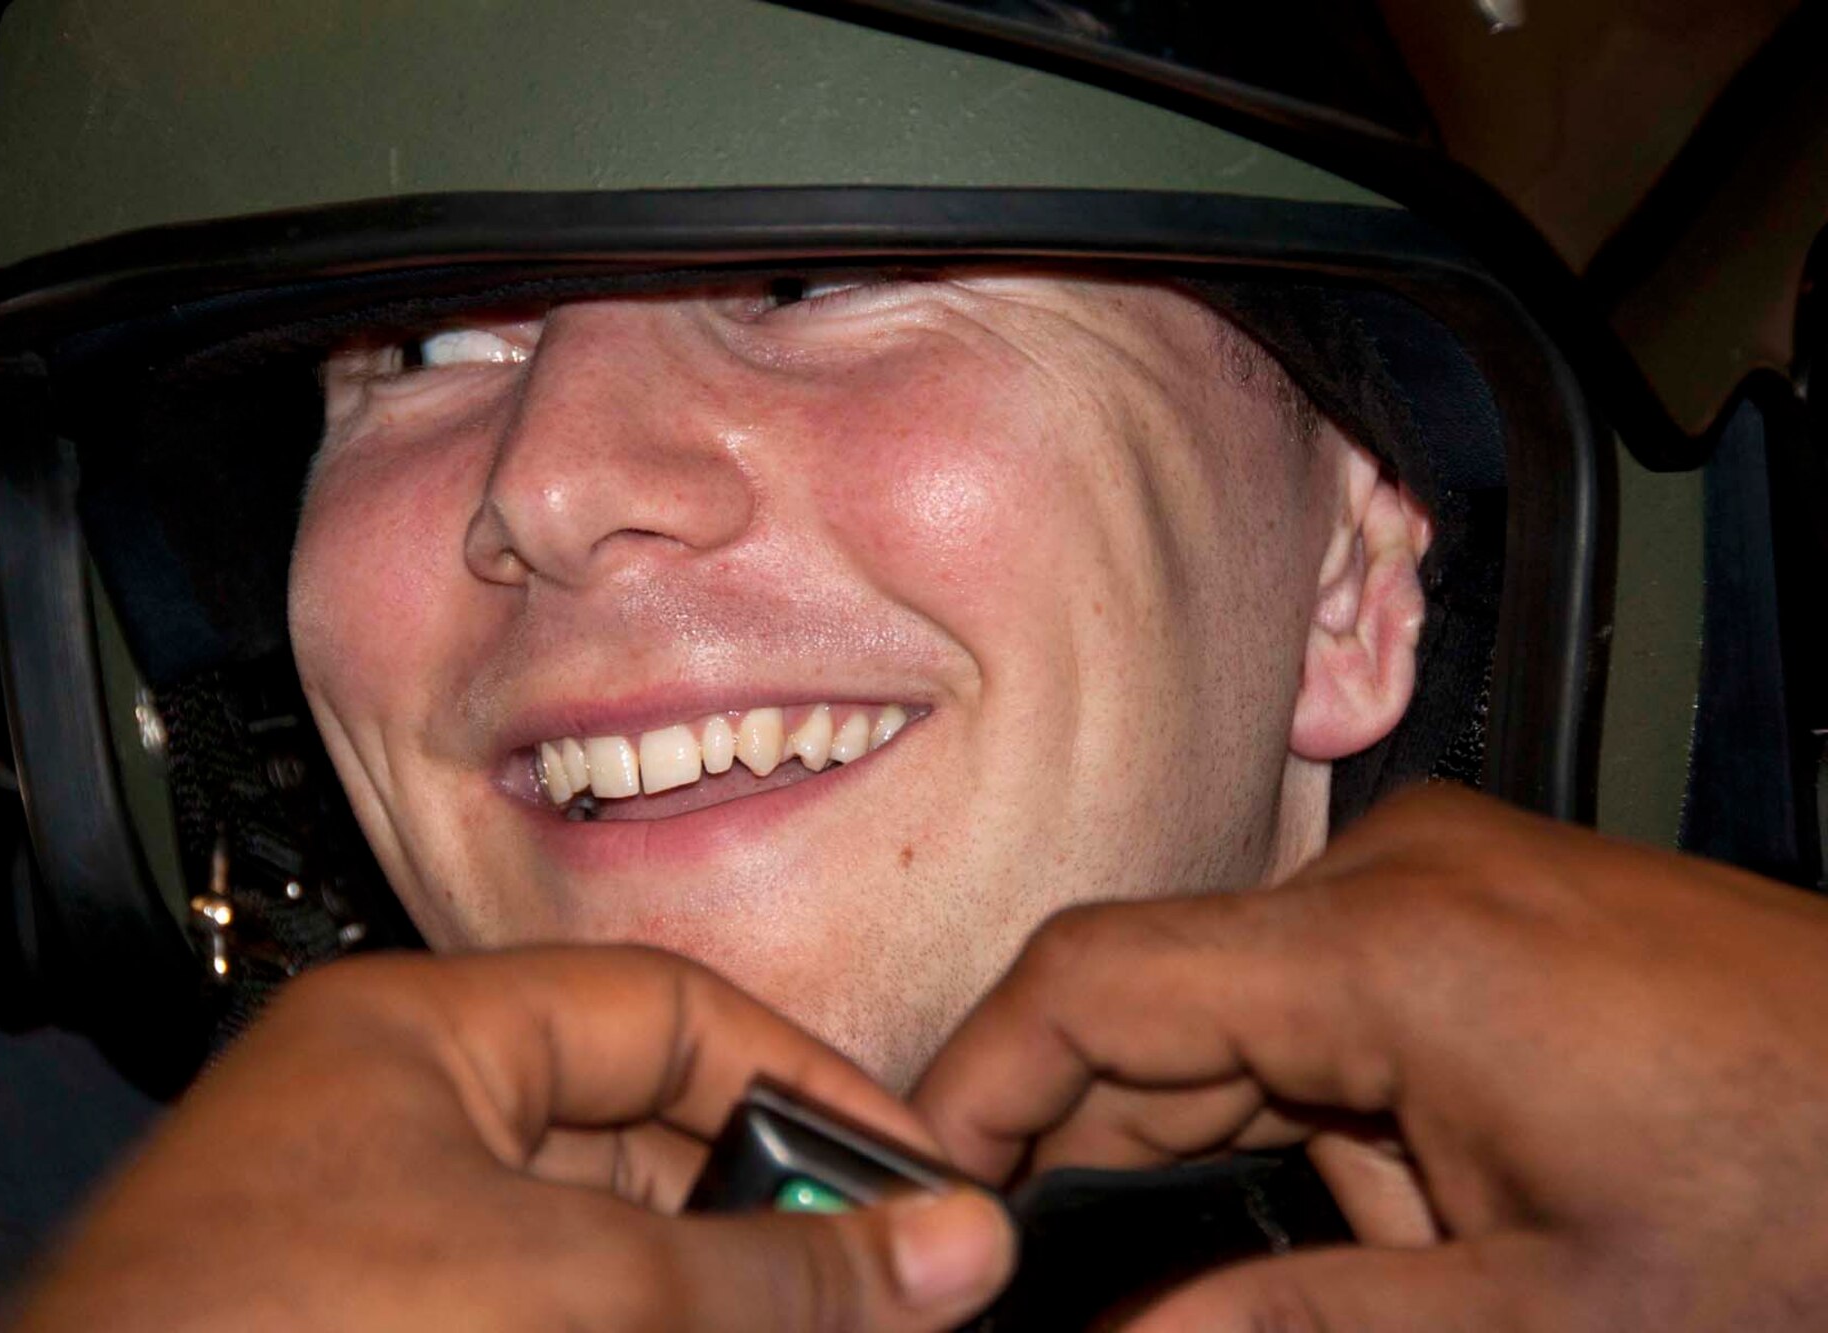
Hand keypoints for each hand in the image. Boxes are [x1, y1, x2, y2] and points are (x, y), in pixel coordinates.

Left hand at [10, 947, 1012, 1330]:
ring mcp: (383, 1246)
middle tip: (888, 1283)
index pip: (660, 1009)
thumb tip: (950, 1247)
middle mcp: (397, 1126)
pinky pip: (552, 1310)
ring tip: (829, 1328)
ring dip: (713, 1294)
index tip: (912, 1165)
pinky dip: (638, 1327)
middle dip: (766, 1212)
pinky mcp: (381, 1326)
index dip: (803, 1078)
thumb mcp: (576, 1288)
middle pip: (641, 1139)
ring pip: (601, 1250)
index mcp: (417, 1035)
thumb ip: (774, 1272)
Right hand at [913, 784, 1827, 1330]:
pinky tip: (1412, 1215)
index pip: (1092, 980)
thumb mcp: (1545, 1313)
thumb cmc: (1812, 1205)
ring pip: (1242, 1014)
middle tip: (1088, 1289)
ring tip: (1376, 1268)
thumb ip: (1301, 1327)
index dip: (977, 1081)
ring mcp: (1443, 885)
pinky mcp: (1479, 912)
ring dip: (1242, 1155)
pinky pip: (1330, 1006)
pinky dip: (1325, 1120)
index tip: (922, 1185)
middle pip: (1156, 1003)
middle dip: (1111, 1158)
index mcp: (1390, 951)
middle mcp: (1396, 882)